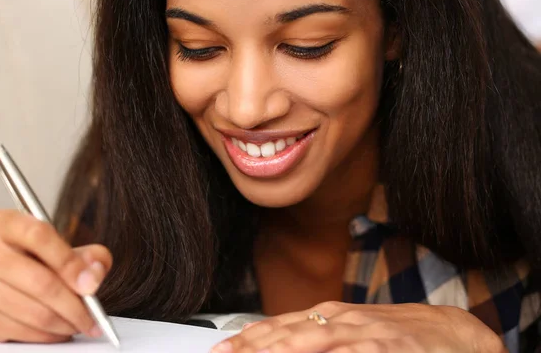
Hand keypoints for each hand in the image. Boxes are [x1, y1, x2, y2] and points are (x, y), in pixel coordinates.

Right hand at [0, 210, 111, 351]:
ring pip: (32, 311)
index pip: (39, 235)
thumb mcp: (63, 251)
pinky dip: (44, 336)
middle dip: (72, 305)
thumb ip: (87, 256)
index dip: (69, 262)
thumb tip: (93, 273)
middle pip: (38, 280)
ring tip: (77, 324)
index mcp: (4, 222)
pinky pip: (19, 331)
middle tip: (91, 316)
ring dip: (62, 323)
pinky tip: (55, 331)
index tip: (89, 285)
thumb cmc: (30, 265)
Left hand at [212, 301, 506, 352]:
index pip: (277, 326)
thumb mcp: (347, 333)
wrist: (448, 332)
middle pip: (288, 332)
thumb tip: (273, 345)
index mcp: (327, 317)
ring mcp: (364, 333)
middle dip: (253, 346)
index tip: (219, 350)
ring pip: (317, 341)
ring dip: (285, 347)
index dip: (246, 339)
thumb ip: (311, 337)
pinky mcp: (389, 347)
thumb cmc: (392, 335)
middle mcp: (340, 321)